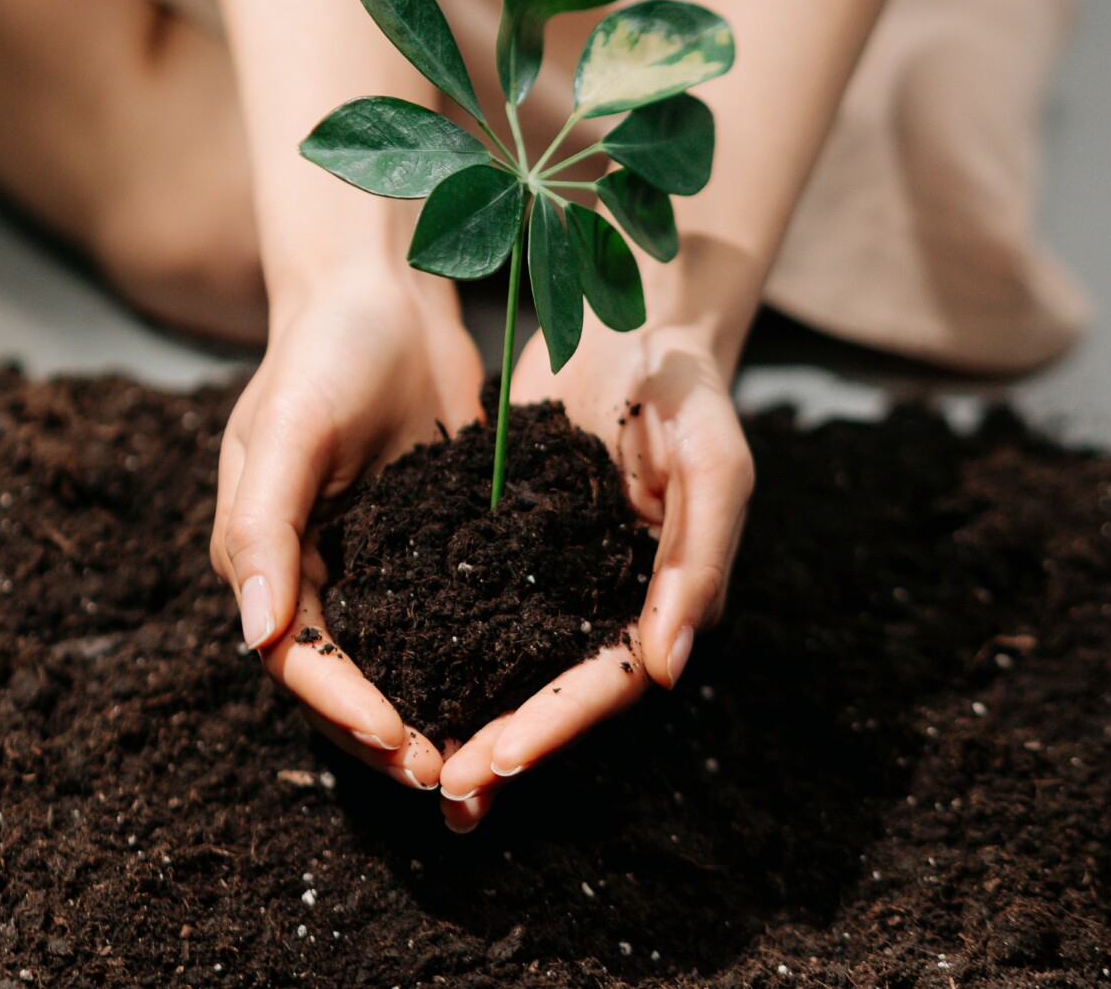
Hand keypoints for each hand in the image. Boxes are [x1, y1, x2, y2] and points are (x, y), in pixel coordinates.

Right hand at [211, 266, 482, 789]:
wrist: (387, 296)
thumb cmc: (324, 352)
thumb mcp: (287, 428)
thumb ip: (265, 525)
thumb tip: (257, 632)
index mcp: (269, 554)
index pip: (297, 655)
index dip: (340, 705)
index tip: (394, 742)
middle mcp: (318, 568)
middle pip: (344, 675)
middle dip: (385, 730)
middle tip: (444, 774)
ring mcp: (375, 557)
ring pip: (396, 656)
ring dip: (427, 707)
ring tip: (476, 754)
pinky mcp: (428, 538)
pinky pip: (442, 610)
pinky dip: (464, 653)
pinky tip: (509, 683)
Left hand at [438, 319, 752, 830]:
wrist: (634, 321)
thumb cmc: (688, 389)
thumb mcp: (713, 463)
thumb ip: (698, 561)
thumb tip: (667, 670)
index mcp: (666, 595)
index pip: (611, 679)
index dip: (559, 722)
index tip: (499, 758)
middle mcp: (611, 597)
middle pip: (557, 689)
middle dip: (505, 741)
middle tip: (445, 789)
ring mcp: (561, 571)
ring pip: (513, 660)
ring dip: (469, 710)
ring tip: (411, 759)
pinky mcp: (518, 538)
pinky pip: (480, 600)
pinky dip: (445, 640)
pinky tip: (397, 668)